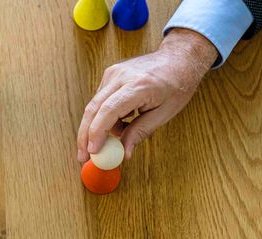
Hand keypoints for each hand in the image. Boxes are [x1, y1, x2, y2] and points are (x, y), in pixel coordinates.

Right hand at [77, 28, 217, 161]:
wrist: (177, 58)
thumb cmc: (177, 85)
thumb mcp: (164, 113)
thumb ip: (141, 132)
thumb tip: (125, 153)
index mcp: (139, 85)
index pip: (109, 110)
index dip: (97, 132)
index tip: (92, 151)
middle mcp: (121, 76)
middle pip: (94, 108)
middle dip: (85, 135)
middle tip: (83, 157)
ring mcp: (113, 73)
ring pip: (94, 106)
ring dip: (98, 127)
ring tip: (118, 136)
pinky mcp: (109, 74)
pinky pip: (100, 100)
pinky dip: (104, 116)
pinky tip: (120, 121)